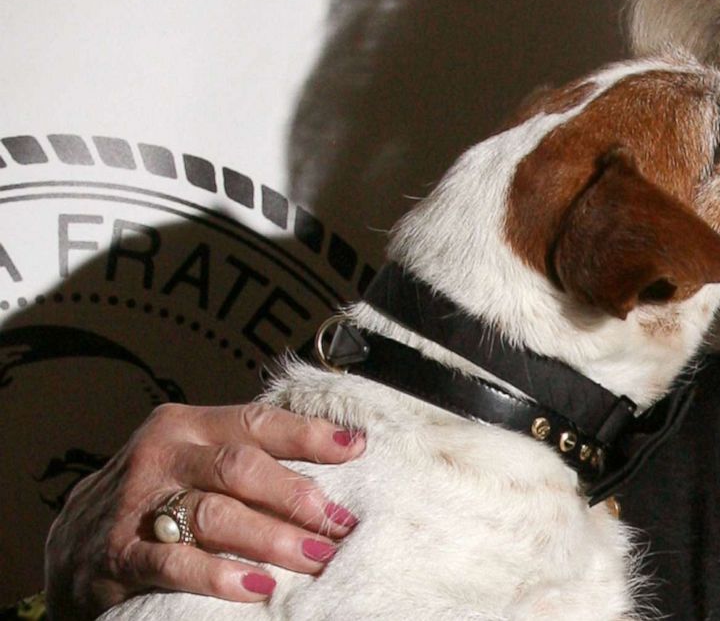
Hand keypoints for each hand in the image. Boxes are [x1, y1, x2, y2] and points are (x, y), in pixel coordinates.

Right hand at [43, 402, 365, 619]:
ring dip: (272, 538)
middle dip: (297, 497)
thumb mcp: (193, 461)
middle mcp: (163, 456)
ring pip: (215, 514)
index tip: (356, 449)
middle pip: (242, 468)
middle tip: (338, 524)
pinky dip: (220, 575)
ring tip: (313, 557)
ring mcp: (139, 504)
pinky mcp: (120, 554)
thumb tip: (336, 461)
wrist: (72, 545)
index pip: (256, 423)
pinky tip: (257, 587)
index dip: (309, 435)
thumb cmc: (157, 496)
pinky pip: (177, 563)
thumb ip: (247, 456)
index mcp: (187, 425)